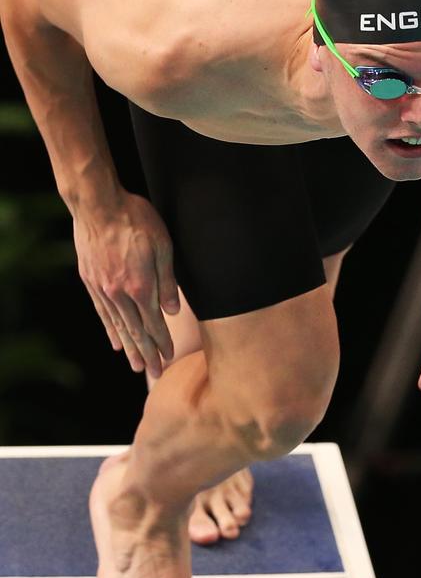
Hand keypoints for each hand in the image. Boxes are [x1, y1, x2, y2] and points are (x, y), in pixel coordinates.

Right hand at [73, 190, 180, 377]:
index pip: (154, 323)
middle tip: (154, 373)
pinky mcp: (90, 281)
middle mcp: (120, 293)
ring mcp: (103, 289)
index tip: (169, 357)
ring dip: (129, 347)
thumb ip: (167, 281)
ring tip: (136, 365)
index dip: (162, 342)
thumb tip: (172, 311)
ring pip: (118, 325)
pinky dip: (110, 329)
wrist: (98, 204)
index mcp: (141, 286)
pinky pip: (102, 313)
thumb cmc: (136, 219)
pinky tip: (115, 341)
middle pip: (136, 331)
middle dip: (147, 353)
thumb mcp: (163, 246)